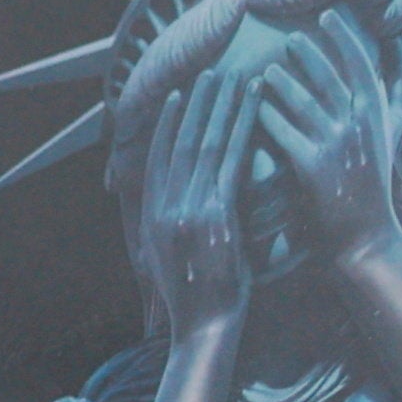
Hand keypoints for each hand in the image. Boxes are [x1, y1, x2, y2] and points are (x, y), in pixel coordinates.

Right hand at [125, 50, 265, 339]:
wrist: (203, 331)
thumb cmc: (200, 301)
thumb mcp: (177, 260)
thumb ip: (178, 228)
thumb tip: (186, 208)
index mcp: (153, 215)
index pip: (158, 158)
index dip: (166, 124)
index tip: (177, 96)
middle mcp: (165, 206)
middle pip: (180, 143)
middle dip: (195, 105)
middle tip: (207, 71)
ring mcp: (187, 209)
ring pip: (204, 146)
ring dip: (219, 108)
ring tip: (232, 77)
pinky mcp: (214, 218)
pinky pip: (229, 164)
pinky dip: (238, 131)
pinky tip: (248, 109)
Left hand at [241, 11, 401, 286]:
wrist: (367, 241)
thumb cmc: (370, 193)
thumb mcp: (385, 146)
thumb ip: (383, 109)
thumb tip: (385, 71)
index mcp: (378, 120)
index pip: (362, 67)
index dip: (344, 38)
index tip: (327, 14)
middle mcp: (360, 127)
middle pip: (330, 77)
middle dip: (308, 52)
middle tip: (287, 35)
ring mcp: (338, 146)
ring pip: (304, 101)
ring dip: (281, 81)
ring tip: (263, 70)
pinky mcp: (313, 167)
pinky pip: (284, 131)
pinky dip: (266, 116)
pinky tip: (251, 106)